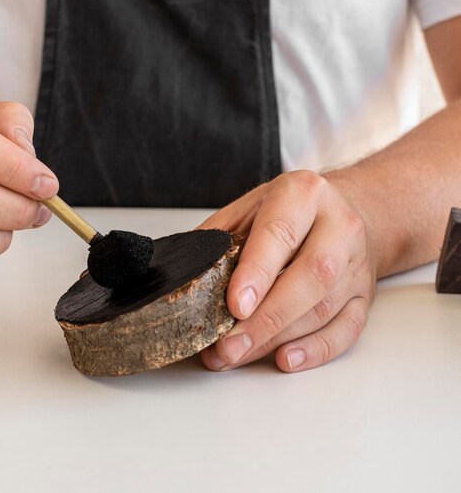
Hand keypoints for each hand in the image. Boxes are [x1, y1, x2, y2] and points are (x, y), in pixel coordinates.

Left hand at [199, 170, 376, 372]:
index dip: (257, 272)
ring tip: (237, 355)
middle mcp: (339, 226)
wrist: (341, 211)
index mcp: (303, 194)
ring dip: (277, 339)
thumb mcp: (249, 208)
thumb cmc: (287, 211)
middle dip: (266, 317)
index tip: (234, 305)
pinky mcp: (366, 294)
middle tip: (228, 345)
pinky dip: (315, 349)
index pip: (280, 234)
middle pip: (310, 276)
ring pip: (324, 308)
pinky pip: (348, 329)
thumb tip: (186, 279)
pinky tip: (284, 359)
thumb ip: (220, 238)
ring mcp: (357, 263)